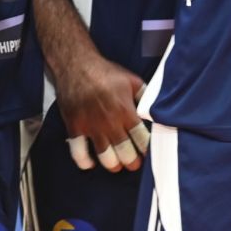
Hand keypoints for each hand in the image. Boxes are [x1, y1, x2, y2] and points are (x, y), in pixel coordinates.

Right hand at [55, 55, 149, 172]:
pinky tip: (91, 163)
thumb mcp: (132, 80)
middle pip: (125, 152)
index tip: (148, 154)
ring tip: (117, 165)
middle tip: (134, 163)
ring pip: (105, 156)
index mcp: (125, 110)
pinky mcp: (75, 127)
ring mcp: (91, 126)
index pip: (141, 138)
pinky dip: (85, 162)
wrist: (77, 66)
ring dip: (113, 165)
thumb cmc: (105, 72)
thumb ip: (145, 97)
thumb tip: (155, 110)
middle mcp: (109, 122)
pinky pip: (78, 152)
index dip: (146, 149)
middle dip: (132, 161)